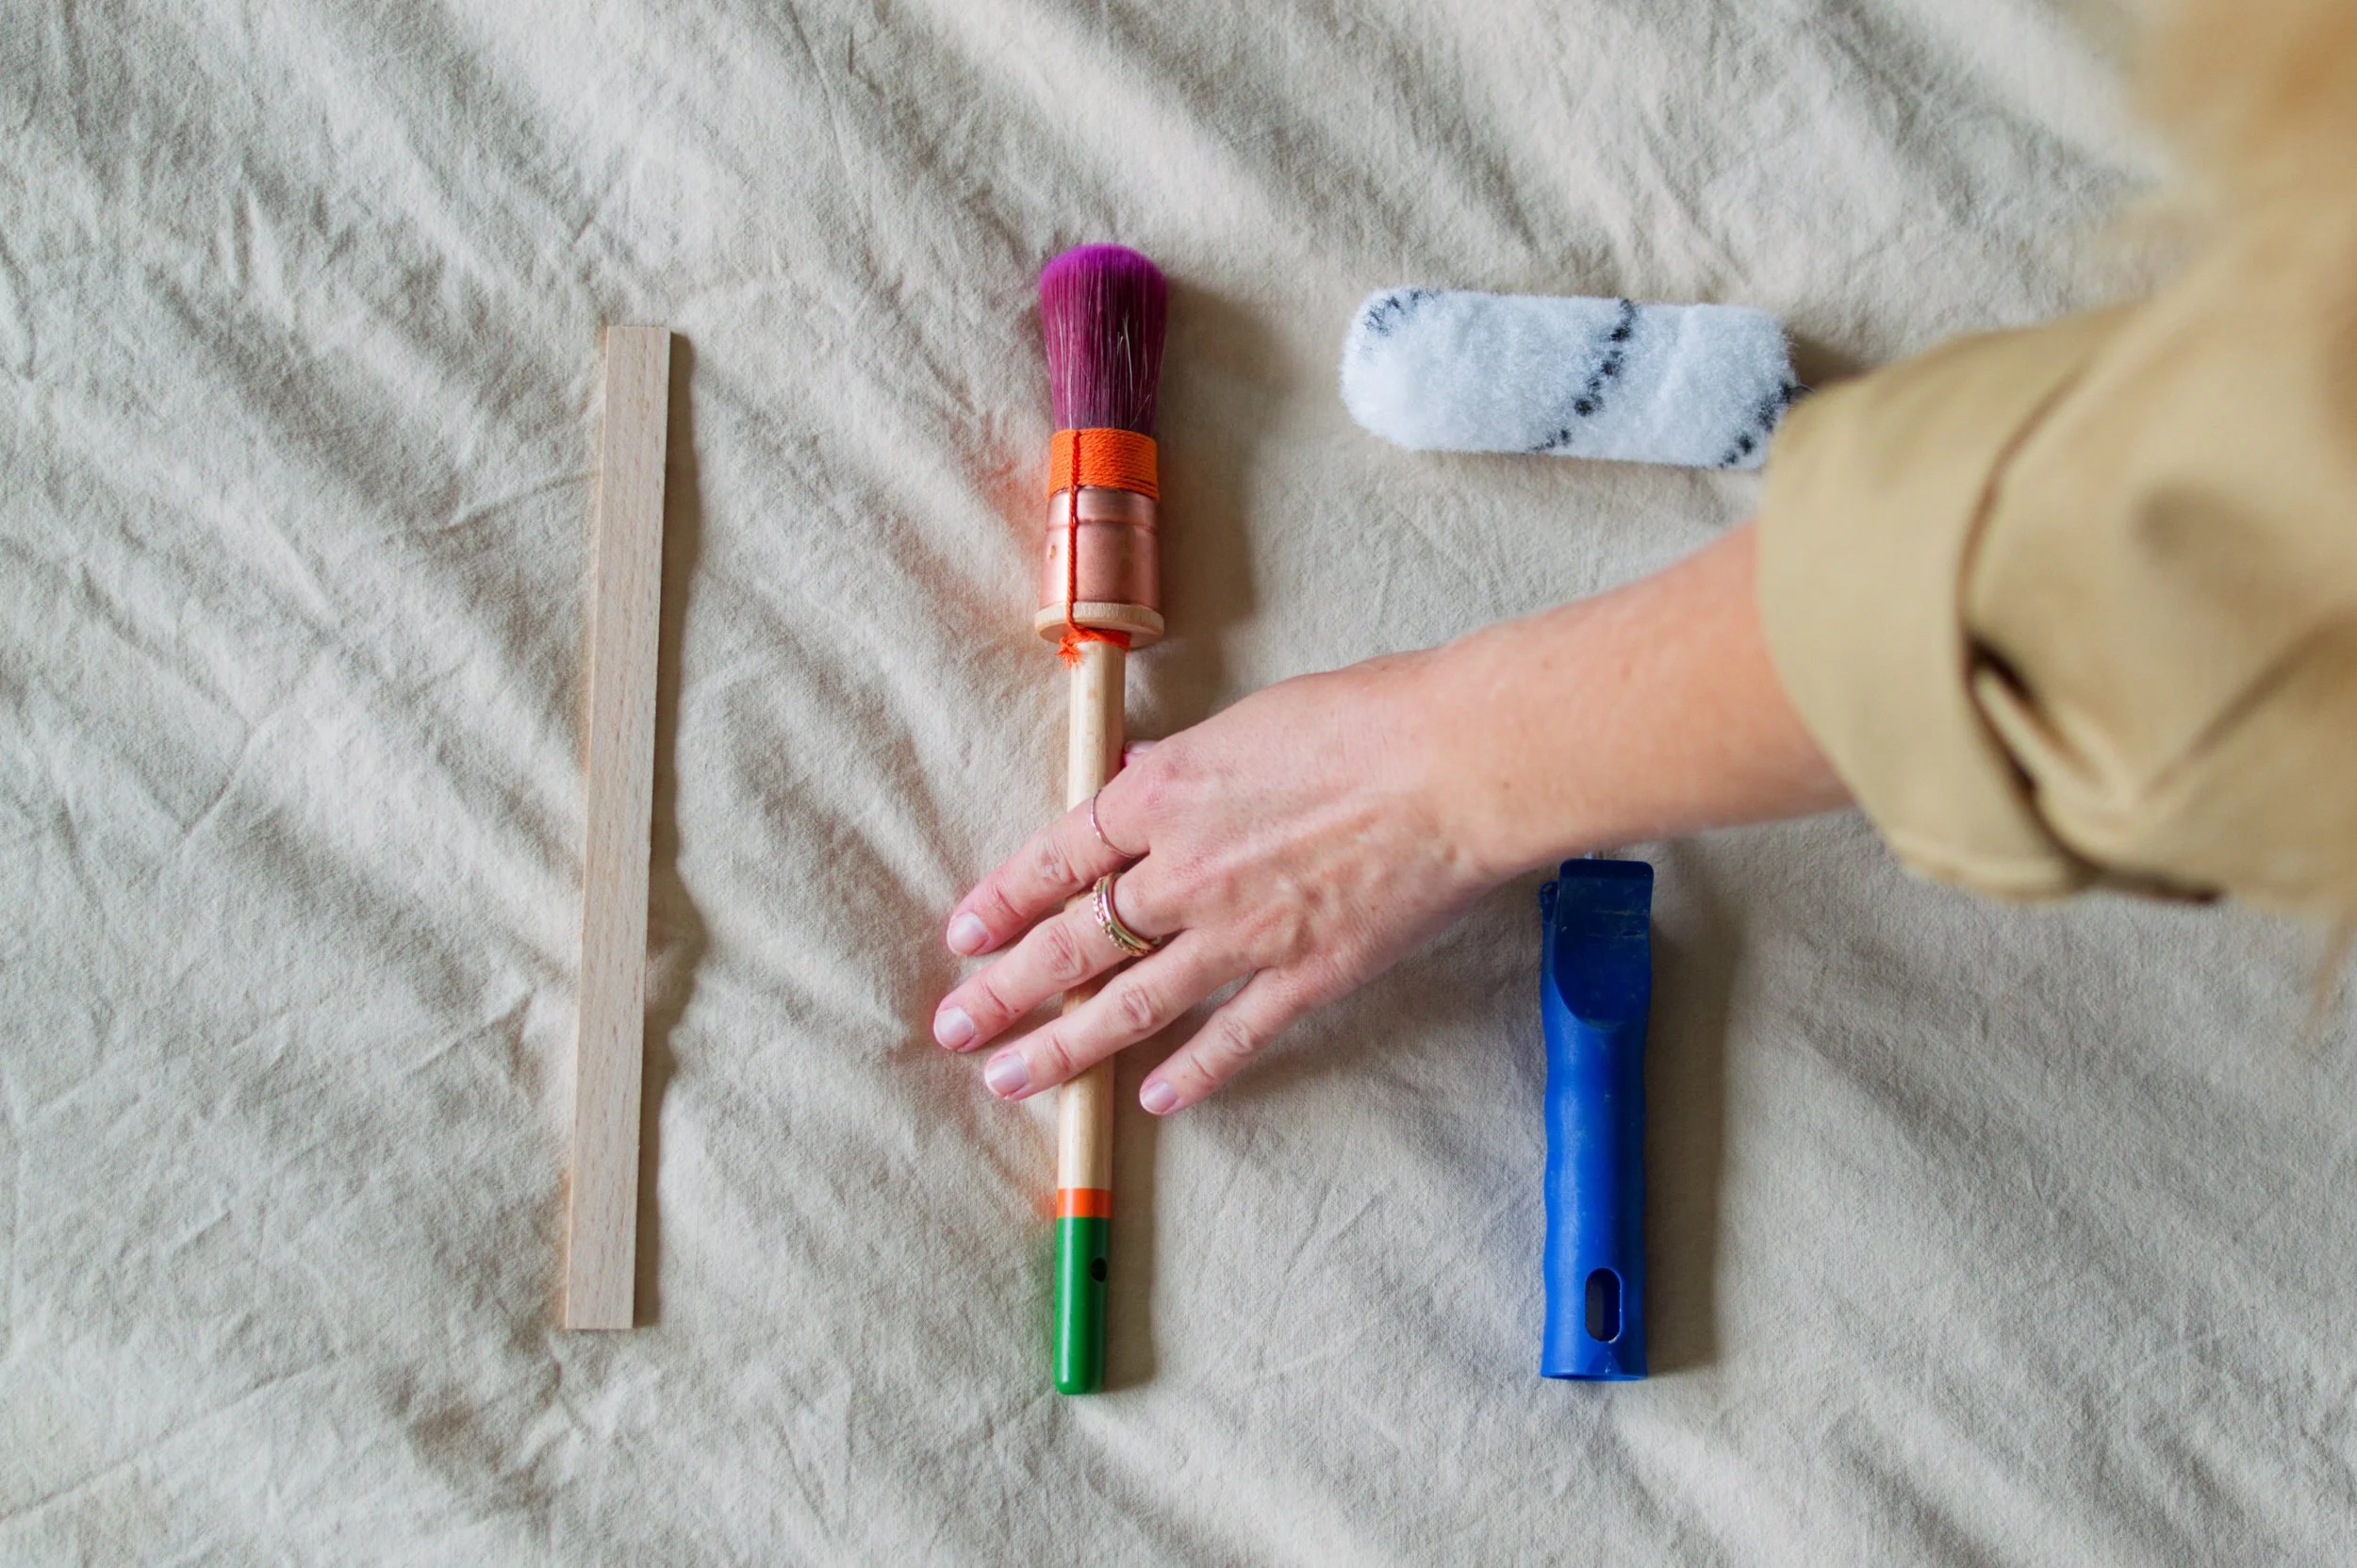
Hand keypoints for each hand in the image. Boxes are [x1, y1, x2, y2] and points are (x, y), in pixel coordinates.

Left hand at [933, 650, 1502, 1114]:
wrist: (1457, 763)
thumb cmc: (1365, 717)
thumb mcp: (1247, 720)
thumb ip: (1185, 762)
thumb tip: (1143, 772)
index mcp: (1163, 794)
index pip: (1057, 858)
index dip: (1003, 900)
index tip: (965, 934)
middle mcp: (1184, 871)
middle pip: (1072, 942)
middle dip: (1004, 990)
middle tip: (955, 1027)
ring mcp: (1241, 933)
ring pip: (1129, 1003)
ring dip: (1064, 1045)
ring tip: (1012, 1078)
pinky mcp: (1304, 976)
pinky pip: (1231, 1036)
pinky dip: (1191, 1072)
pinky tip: (1153, 1099)